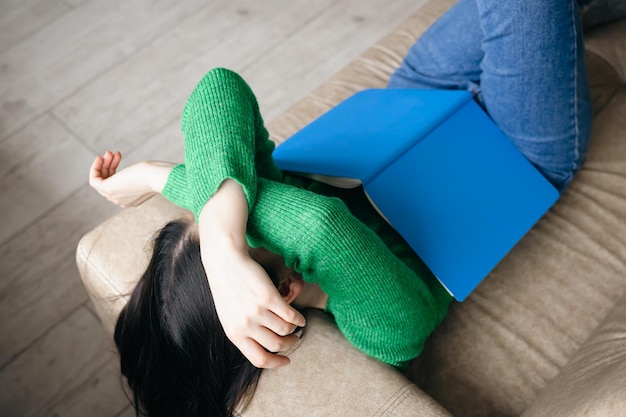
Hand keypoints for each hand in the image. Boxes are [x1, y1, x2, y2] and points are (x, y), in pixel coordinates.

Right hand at [89, 151, 173, 207]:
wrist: (158, 177)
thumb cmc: (157, 174)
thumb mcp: (148, 176)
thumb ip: (141, 177)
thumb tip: (139, 172)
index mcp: (133, 200)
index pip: (117, 187)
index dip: (115, 170)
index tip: (118, 156)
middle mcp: (123, 201)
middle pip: (109, 182)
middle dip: (109, 165)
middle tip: (114, 153)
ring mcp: (115, 197)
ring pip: (102, 180)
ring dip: (104, 164)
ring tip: (109, 153)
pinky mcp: (109, 190)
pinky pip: (94, 181)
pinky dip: (95, 168)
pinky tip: (100, 158)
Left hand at [204, 245, 305, 367]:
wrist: (224, 261)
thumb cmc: (228, 288)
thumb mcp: (229, 316)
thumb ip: (243, 332)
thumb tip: (263, 347)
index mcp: (234, 334)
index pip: (259, 359)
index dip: (276, 364)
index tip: (287, 361)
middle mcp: (246, 325)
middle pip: (277, 345)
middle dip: (290, 344)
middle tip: (294, 339)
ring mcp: (257, 311)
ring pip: (286, 330)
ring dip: (294, 329)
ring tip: (295, 324)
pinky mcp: (269, 297)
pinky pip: (290, 315)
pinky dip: (299, 318)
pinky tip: (300, 317)